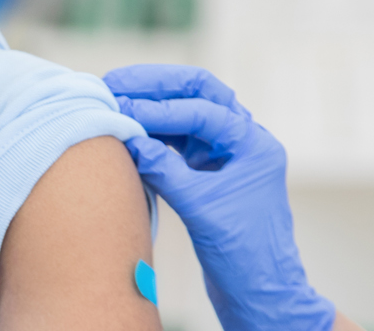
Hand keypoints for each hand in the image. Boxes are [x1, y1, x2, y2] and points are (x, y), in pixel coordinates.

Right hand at [105, 64, 335, 330]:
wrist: (259, 291)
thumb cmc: (243, 254)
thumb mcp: (202, 210)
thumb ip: (166, 171)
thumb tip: (129, 138)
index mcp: (254, 146)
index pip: (204, 110)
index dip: (160, 108)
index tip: (123, 110)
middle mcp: (243, 141)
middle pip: (199, 92)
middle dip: (157, 85)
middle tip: (115, 82)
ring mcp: (225, 155)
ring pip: (186, 112)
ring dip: (152, 105)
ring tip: (114, 100)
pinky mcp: (208, 171)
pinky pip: (178, 139)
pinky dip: (152, 132)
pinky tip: (127, 132)